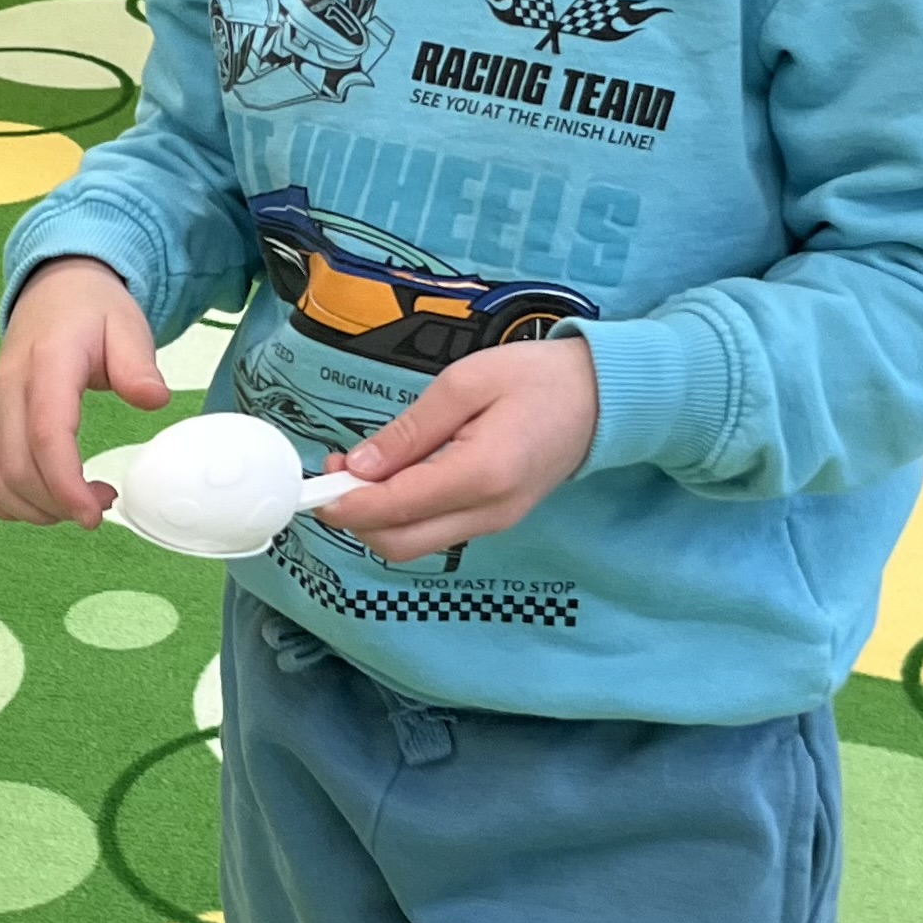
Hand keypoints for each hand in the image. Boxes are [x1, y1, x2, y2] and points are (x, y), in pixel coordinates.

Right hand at [0, 258, 166, 525]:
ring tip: (74, 503)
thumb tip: (154, 400)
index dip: (66, 484)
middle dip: (58, 504)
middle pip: (16, 467)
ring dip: (33, 508)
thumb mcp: (128, 326)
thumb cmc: (94, 312)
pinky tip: (42, 500)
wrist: (54, 292)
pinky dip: (5, 501)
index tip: (95, 512)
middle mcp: (8, 387)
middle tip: (101, 503)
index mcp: (47, 363)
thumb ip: (138, 364)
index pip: (45, 433)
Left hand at [311, 339, 600, 560]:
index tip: (319, 483)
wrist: (602, 398)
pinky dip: (404, 515)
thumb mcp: (465, 383)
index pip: (395, 508)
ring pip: (414, 545)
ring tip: (364, 470)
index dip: (347, 502)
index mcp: (481, 474)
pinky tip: (397, 478)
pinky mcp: (496, 521)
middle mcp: (488, 512)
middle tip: (338, 474)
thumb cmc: (536, 378)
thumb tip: (360, 466)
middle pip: (398, 544)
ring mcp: (495, 523)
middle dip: (355, 518)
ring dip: (377, 518)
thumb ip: (410, 430)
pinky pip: (436, 532)